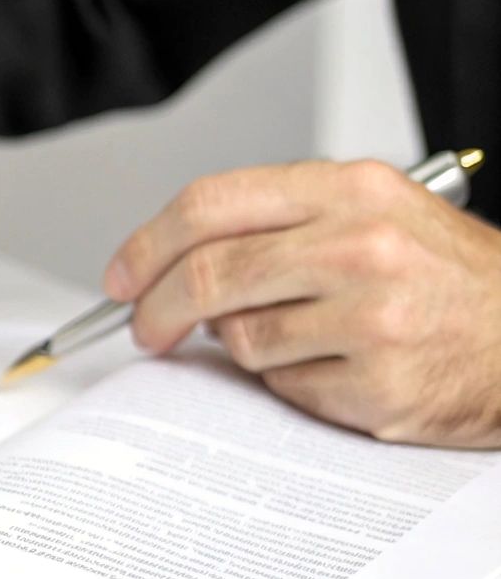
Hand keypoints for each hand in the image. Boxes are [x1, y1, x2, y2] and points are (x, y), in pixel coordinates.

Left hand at [104, 160, 500, 446]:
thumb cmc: (457, 281)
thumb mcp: (379, 215)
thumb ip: (282, 225)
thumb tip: (178, 259)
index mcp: (352, 191)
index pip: (209, 205)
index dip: (147, 243)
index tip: (123, 275)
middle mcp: (361, 247)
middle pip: (206, 274)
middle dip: (156, 308)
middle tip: (144, 327)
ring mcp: (373, 319)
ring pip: (241, 338)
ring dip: (244, 346)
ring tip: (301, 336)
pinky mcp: (378, 384)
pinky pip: (286, 387)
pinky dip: (294, 382)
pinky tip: (339, 366)